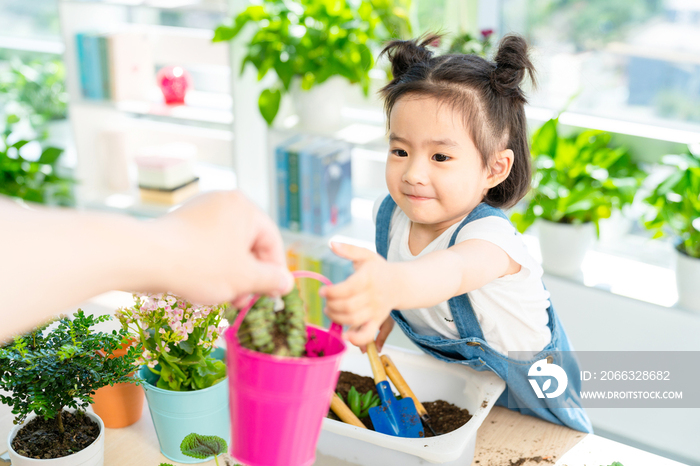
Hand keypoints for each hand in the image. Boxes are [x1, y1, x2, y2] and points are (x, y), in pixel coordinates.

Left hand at [153, 191, 293, 304]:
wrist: (143, 258)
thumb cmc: (201, 265)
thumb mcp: (244, 278)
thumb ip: (271, 280)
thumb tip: (287, 283)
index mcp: (244, 208)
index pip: (271, 241)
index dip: (275, 272)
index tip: (270, 295)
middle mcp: (223, 202)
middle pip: (249, 244)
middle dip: (249, 277)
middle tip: (242, 302)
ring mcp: (199, 211)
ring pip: (227, 248)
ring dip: (231, 276)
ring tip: (222, 299)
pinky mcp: (181, 224)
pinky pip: (207, 246)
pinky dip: (211, 267)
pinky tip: (203, 288)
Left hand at [320, 242, 396, 346]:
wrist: (401, 284)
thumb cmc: (380, 269)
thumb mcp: (366, 255)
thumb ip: (349, 249)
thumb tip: (331, 243)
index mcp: (368, 278)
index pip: (347, 288)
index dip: (331, 292)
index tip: (322, 291)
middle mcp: (372, 296)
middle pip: (347, 306)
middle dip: (331, 305)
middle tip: (326, 301)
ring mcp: (375, 310)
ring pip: (353, 319)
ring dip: (336, 318)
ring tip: (330, 311)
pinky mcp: (377, 321)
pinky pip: (367, 334)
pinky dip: (356, 339)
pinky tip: (345, 336)